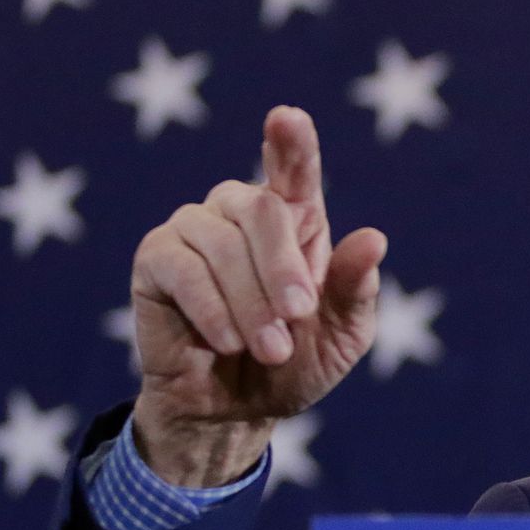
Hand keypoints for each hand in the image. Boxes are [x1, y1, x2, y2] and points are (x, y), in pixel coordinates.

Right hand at [129, 106, 387, 485]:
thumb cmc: (295, 364)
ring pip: (219, 241)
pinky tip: (227, 341)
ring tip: (269, 348)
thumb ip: (356, 289)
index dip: (292, 142)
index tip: (288, 118)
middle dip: (282, 268)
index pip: (294, 169)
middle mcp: (242, 213)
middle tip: (297, 319)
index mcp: (297, 221)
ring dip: (250, 302)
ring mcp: (194, 230)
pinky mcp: (156, 259)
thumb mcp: (342, 336)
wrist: (237, 411)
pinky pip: (180, 267)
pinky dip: (211, 307)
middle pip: (261, 208)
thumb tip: (373, 238)